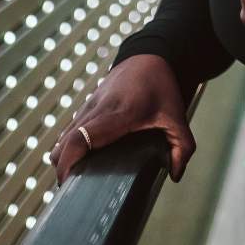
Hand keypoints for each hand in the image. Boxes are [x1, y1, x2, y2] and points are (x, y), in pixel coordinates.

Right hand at [48, 54, 195, 185]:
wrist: (149, 56)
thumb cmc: (162, 86)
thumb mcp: (177, 117)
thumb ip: (182, 147)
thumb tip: (175, 174)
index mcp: (119, 113)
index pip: (82, 138)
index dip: (69, 161)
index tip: (67, 181)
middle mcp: (98, 108)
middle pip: (66, 141)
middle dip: (62, 167)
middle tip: (72, 189)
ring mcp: (89, 105)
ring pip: (64, 135)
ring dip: (63, 156)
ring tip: (76, 177)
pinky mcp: (87, 105)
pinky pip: (69, 128)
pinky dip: (68, 145)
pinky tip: (79, 158)